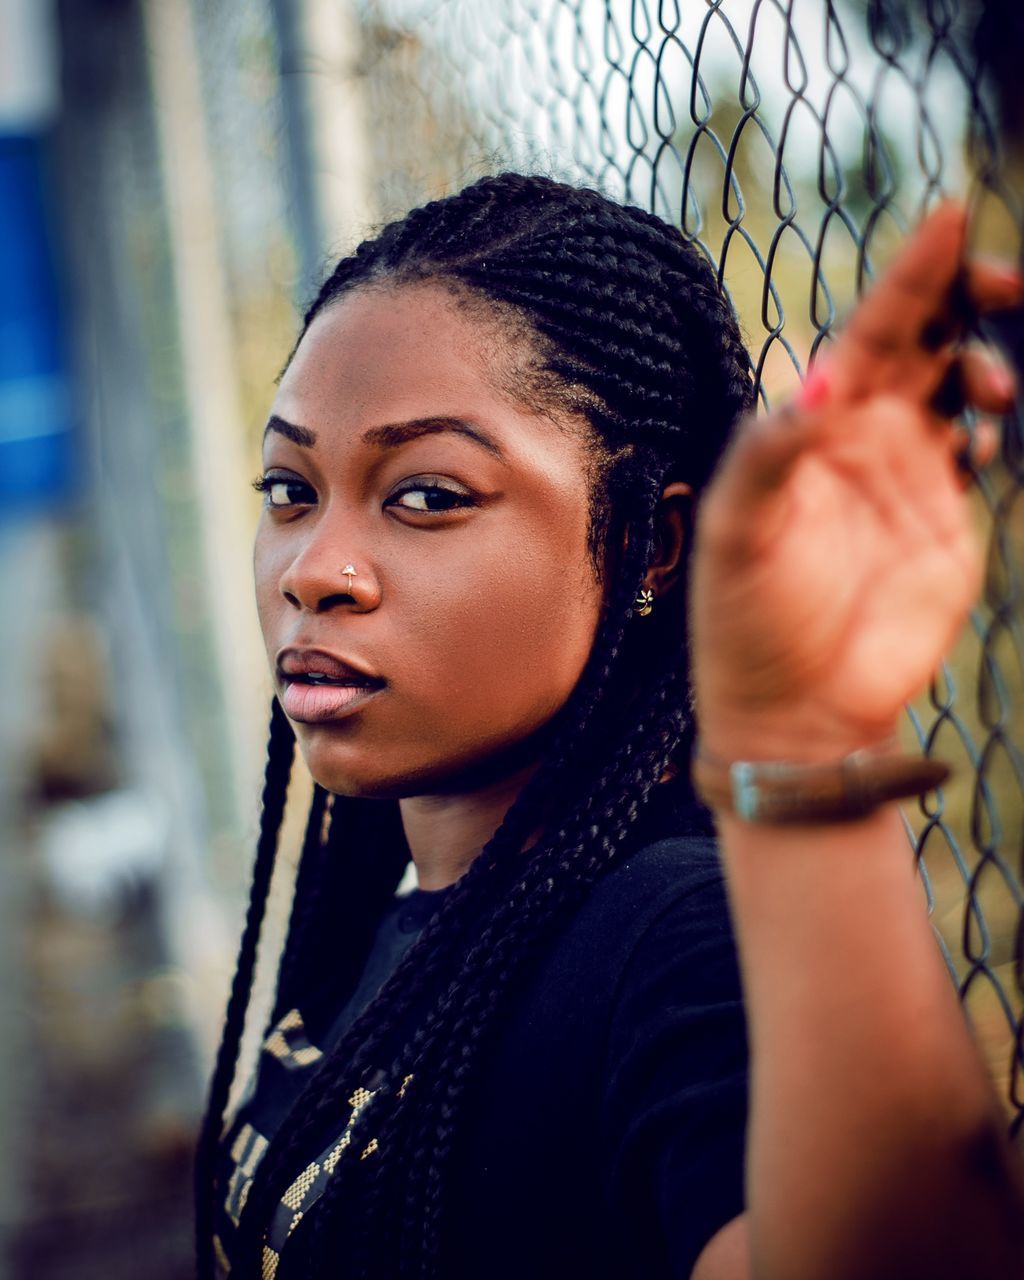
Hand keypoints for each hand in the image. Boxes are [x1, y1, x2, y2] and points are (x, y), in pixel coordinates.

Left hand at [690, 203, 1022, 762]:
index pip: (866, 332)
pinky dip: (993, 427)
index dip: (908, 275)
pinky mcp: (944, 521)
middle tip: (1001, 283)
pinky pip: (980, 450)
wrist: (790, 706)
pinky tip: (982, 440)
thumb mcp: (736, 534)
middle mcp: (860, 437)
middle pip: (924, 340)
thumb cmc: (744, 619)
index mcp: (808, 425)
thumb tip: (818, 378)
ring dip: (987, 363)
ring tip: (983, 393)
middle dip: (965, 297)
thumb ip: (770, 456)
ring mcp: (907, 475)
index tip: (947, 217)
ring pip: (960, 385)